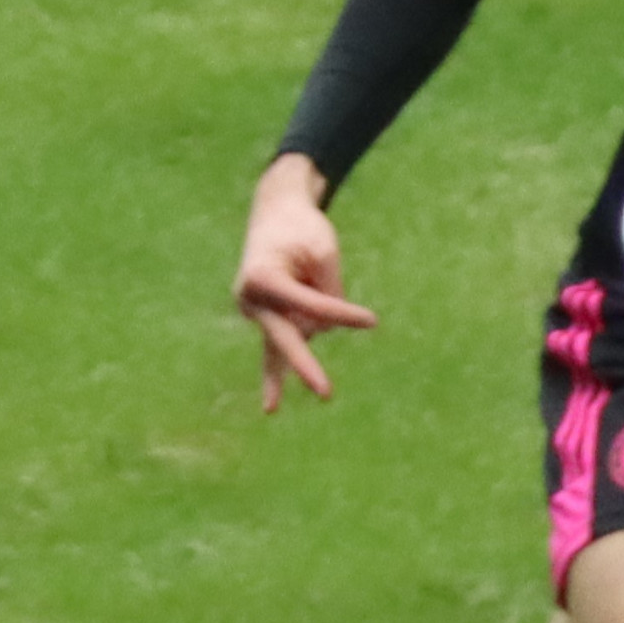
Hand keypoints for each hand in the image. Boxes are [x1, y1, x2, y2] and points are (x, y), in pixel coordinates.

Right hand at [236, 155, 378, 411]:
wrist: (275, 213)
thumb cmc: (301, 229)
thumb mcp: (323, 251)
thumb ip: (328, 292)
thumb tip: (323, 332)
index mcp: (261, 276)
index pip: (309, 304)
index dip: (340, 311)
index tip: (371, 320)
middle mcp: (252, 300)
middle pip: (285, 339)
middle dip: (304, 365)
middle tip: (325, 391)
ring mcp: (258, 314)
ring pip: (296, 338)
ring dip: (319, 307)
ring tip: (303, 266)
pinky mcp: (268, 322)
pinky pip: (277, 352)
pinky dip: (276, 378)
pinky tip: (272, 408)